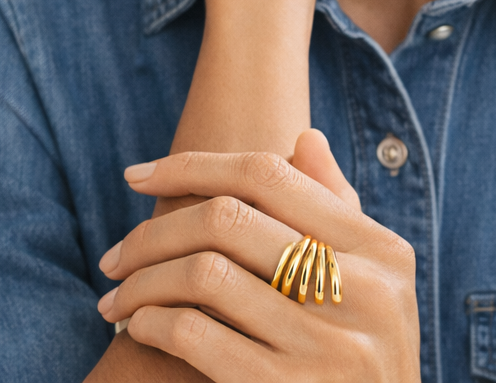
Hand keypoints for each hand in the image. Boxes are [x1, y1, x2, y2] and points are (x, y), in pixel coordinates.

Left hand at [96, 133, 419, 382]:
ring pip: (204, 273)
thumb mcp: (373, 283)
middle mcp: (363, 291)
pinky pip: (195, 334)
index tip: (137, 175)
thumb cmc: (361, 357)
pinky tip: (139, 325)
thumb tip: (305, 138)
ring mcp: (327, 347)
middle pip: (227, 219)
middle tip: (114, 255)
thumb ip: (338, 211)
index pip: (268, 175)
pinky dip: (153, 321)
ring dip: (142, 280)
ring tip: (116, 294)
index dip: (192, 165)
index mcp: (381, 250)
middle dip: (153, 232)